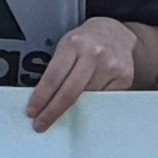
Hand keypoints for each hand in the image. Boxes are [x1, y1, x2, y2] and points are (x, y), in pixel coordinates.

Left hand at [25, 15, 140, 131]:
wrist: (115, 32)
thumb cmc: (85, 41)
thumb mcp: (66, 46)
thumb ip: (57, 70)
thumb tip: (43, 102)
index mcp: (73, 44)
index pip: (53, 78)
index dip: (41, 98)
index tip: (32, 112)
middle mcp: (94, 54)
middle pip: (70, 93)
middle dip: (52, 112)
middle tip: (40, 125)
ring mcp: (111, 66)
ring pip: (87, 99)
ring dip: (75, 107)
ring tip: (72, 101)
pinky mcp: (124, 77)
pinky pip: (103, 100)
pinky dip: (94, 102)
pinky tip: (93, 92)